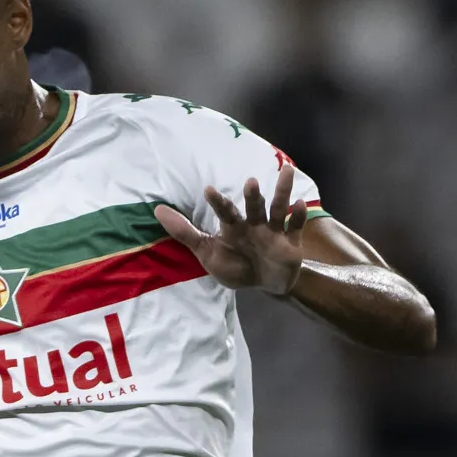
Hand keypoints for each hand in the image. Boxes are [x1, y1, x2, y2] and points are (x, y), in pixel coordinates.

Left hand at [154, 160, 312, 296]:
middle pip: (253, 208)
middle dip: (252, 197)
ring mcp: (274, 232)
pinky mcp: (291, 243)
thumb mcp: (206, 252)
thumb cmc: (235, 265)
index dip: (217, 203)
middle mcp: (254, 225)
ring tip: (286, 172)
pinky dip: (299, 217)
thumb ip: (184, 233)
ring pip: (278, 210)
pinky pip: (296, 227)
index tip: (208, 190)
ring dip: (282, 192)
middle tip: (250, 182)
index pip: (225, 213)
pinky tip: (300, 205)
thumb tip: (157, 210)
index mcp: (234, 228)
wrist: (264, 284)